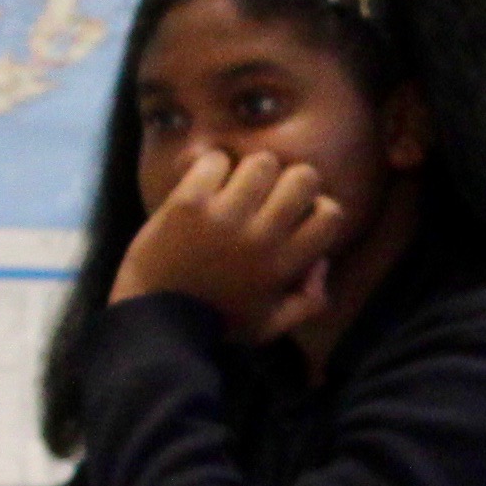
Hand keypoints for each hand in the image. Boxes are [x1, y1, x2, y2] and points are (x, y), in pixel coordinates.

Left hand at [109, 150, 345, 341]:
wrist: (156, 320)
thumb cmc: (217, 321)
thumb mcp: (272, 325)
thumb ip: (309, 302)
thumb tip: (322, 263)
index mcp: (284, 265)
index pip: (330, 213)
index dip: (317, 207)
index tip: (297, 216)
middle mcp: (261, 237)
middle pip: (303, 177)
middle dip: (289, 181)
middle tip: (267, 195)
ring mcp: (224, 217)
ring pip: (261, 162)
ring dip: (249, 172)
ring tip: (233, 188)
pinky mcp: (189, 203)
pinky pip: (216, 160)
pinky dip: (211, 168)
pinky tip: (204, 186)